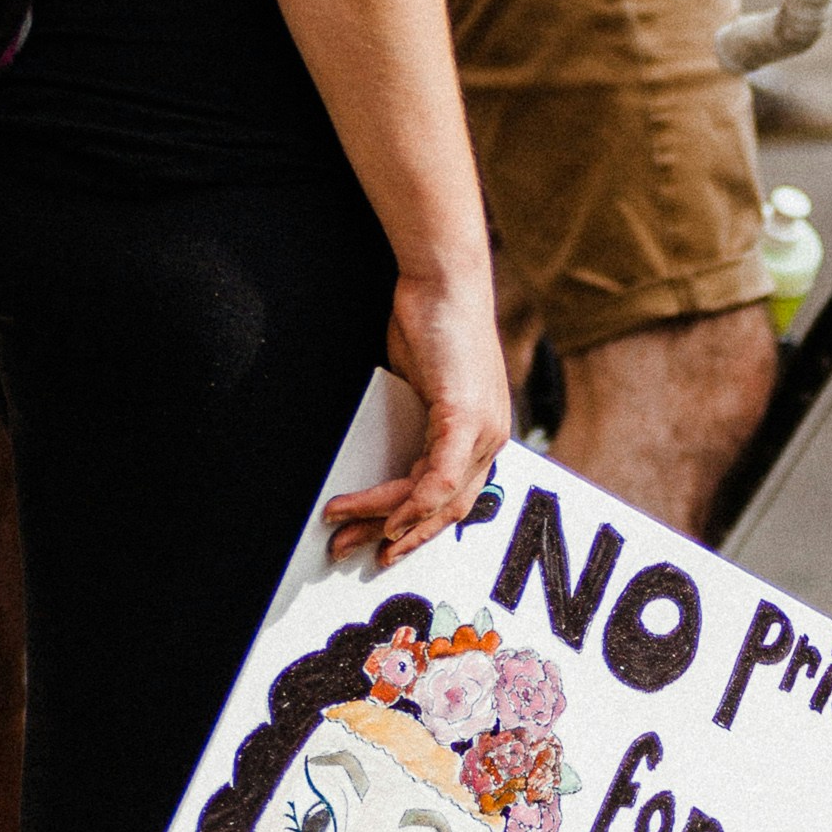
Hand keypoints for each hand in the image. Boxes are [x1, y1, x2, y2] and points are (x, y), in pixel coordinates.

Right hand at [323, 265, 509, 566]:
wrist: (442, 279)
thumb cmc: (428, 324)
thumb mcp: (418, 385)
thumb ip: (412, 424)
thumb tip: (380, 454)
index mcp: (480, 434)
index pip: (449, 500)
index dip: (413, 529)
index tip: (377, 545)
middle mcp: (489, 439)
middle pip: (444, 511)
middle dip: (394, 537)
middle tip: (350, 551)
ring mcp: (481, 430)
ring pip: (435, 499)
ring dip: (386, 519)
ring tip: (342, 525)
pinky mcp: (465, 416)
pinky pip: (440, 477)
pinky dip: (412, 502)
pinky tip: (386, 517)